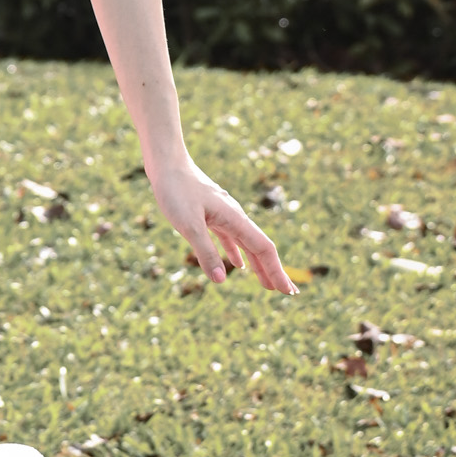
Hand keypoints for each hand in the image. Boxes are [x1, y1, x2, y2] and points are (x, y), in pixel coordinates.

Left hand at [147, 154, 294, 295]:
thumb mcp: (188, 225)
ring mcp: (223, 215)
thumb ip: (206, 252)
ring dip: (258, 265)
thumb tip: (222, 280)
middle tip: (289, 293)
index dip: (276, 271)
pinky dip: (237, 253)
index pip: (264, 249)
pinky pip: (230, 238)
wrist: (166, 163)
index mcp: (235, 219)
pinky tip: (238, 265)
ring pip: (246, 244)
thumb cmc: (176, 190)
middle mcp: (235, 217)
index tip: (287, 291)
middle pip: (260, 248)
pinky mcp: (210, 213)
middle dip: (274, 270)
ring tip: (266, 284)